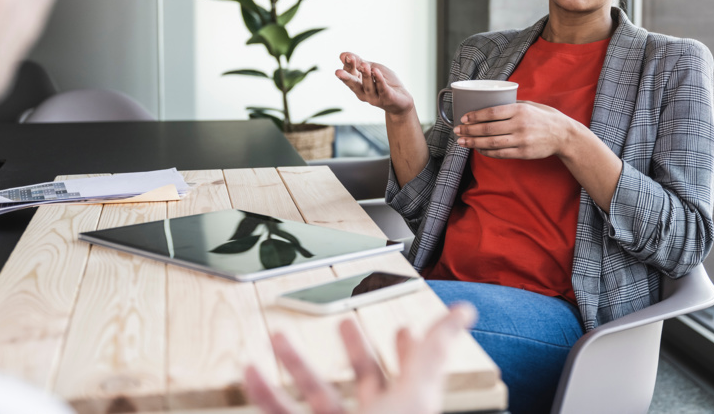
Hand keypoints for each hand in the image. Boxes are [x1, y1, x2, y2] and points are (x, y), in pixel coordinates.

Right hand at [244, 304, 476, 413]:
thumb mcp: (416, 393)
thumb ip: (434, 352)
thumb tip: (462, 310)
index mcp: (405, 409)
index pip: (411, 373)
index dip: (408, 350)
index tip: (403, 330)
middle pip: (366, 381)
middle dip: (355, 351)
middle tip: (345, 324)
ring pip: (319, 397)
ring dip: (297, 366)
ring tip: (280, 339)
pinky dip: (266, 395)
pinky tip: (252, 374)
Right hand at [336, 52, 414, 116]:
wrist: (402, 99)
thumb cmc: (386, 82)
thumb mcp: (373, 68)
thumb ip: (359, 62)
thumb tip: (342, 54)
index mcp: (358, 84)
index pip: (350, 74)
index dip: (348, 65)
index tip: (347, 56)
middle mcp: (363, 92)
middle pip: (354, 84)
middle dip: (346, 78)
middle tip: (337, 72)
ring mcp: (374, 97)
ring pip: (368, 86)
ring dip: (366, 75)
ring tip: (364, 65)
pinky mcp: (387, 98)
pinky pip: (382, 88)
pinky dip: (379, 80)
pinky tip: (376, 71)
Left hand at [454, 101, 577, 159]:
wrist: (564, 135)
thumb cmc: (545, 117)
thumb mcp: (530, 104)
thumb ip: (512, 104)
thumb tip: (491, 103)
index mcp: (520, 110)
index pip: (491, 113)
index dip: (475, 116)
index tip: (463, 118)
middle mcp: (519, 125)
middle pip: (488, 129)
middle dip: (469, 131)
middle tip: (457, 131)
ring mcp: (521, 140)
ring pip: (491, 143)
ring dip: (474, 143)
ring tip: (462, 142)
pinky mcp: (523, 153)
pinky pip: (500, 154)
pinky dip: (487, 152)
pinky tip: (478, 149)